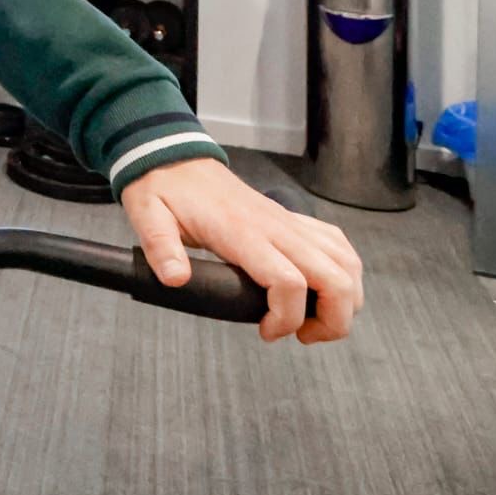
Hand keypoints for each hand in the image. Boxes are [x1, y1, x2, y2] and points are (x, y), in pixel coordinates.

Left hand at [120, 158, 364, 343]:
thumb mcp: (149, 216)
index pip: (288, 281)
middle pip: (335, 278)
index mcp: (242, 231)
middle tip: (302, 336)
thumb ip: (161, 248)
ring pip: (346, 263)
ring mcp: (289, 222)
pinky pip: (337, 245)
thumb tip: (175, 279)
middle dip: (333, 321)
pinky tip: (322, 288)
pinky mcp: (292, 219)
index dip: (287, 318)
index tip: (266, 333)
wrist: (174, 158)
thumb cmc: (163, 189)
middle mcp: (276, 227)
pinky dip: (343, 272)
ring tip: (313, 320)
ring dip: (344, 300)